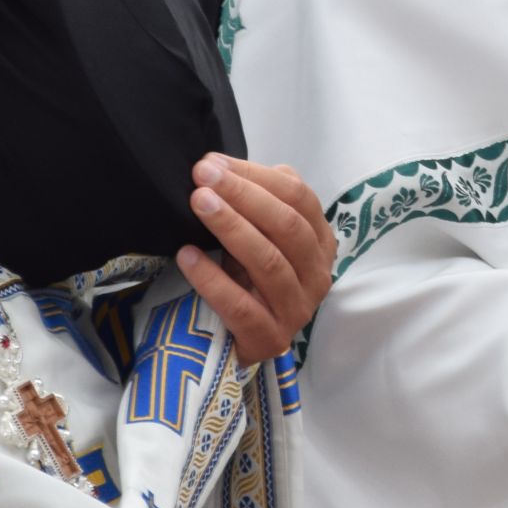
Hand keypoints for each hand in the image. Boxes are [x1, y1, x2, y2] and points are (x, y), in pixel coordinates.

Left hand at [176, 155, 333, 365]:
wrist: (240, 344)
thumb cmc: (250, 280)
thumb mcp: (261, 238)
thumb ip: (256, 201)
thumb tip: (221, 165)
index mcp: (320, 242)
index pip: (299, 197)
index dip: (258, 177)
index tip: (214, 163)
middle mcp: (317, 274)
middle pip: (287, 226)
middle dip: (243, 196)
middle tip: (203, 177)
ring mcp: (298, 309)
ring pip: (269, 262)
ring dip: (231, 227)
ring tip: (198, 204)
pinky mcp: (271, 338)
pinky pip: (241, 306)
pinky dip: (212, 279)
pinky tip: (187, 256)